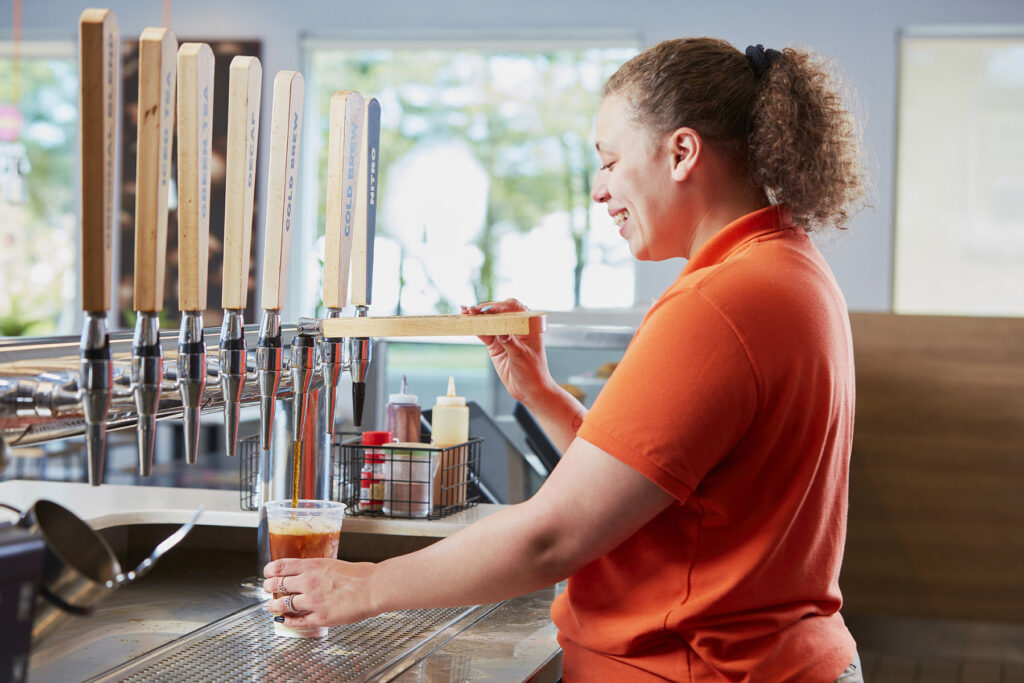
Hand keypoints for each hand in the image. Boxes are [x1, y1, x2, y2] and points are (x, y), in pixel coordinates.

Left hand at [263, 558, 377, 627]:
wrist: (374, 588)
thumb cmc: (361, 575)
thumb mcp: (334, 564)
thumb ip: (319, 570)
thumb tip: (310, 573)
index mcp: (313, 566)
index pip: (281, 566)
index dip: (270, 570)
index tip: (268, 572)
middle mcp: (308, 582)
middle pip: (278, 585)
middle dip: (268, 587)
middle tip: (267, 589)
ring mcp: (313, 601)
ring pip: (283, 604)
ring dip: (274, 606)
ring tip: (270, 608)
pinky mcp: (320, 617)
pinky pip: (297, 621)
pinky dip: (288, 621)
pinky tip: (284, 621)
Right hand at [461, 299, 553, 403]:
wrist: (529, 390)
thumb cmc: (533, 372)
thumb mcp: (521, 356)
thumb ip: (510, 342)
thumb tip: (500, 330)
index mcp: (528, 325)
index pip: (515, 309)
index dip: (501, 307)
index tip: (490, 310)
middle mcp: (517, 327)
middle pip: (500, 313)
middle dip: (486, 310)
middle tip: (473, 310)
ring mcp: (505, 335)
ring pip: (490, 322)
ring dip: (477, 317)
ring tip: (465, 312)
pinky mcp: (496, 345)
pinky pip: (484, 333)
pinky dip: (476, 328)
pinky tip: (467, 322)